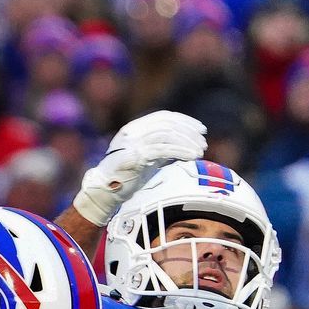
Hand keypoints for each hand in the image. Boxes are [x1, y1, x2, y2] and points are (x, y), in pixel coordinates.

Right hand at [72, 110, 206, 225]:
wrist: (105, 191)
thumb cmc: (127, 177)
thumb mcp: (147, 158)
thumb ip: (161, 147)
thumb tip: (187, 143)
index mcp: (134, 128)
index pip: (163, 117)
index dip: (184, 121)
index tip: (201, 129)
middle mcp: (132, 131)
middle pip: (167, 124)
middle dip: (189, 132)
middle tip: (203, 142)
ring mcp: (132, 142)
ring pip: (166, 134)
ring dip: (187, 142)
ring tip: (200, 151)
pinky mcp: (134, 155)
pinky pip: (162, 149)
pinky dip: (180, 151)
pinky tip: (191, 157)